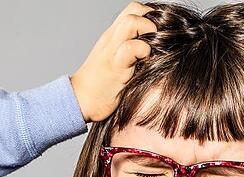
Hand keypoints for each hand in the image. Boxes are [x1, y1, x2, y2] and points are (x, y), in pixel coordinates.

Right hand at [69, 2, 156, 122]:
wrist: (82, 100)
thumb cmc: (104, 84)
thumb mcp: (119, 60)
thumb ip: (134, 50)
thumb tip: (161, 49)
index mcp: (115, 35)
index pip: (135, 10)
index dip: (151, 16)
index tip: (160, 33)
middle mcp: (113, 37)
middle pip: (135, 9)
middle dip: (152, 20)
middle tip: (159, 40)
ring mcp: (112, 50)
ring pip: (131, 22)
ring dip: (148, 33)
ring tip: (151, 50)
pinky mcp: (114, 66)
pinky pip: (130, 48)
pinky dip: (142, 52)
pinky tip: (144, 64)